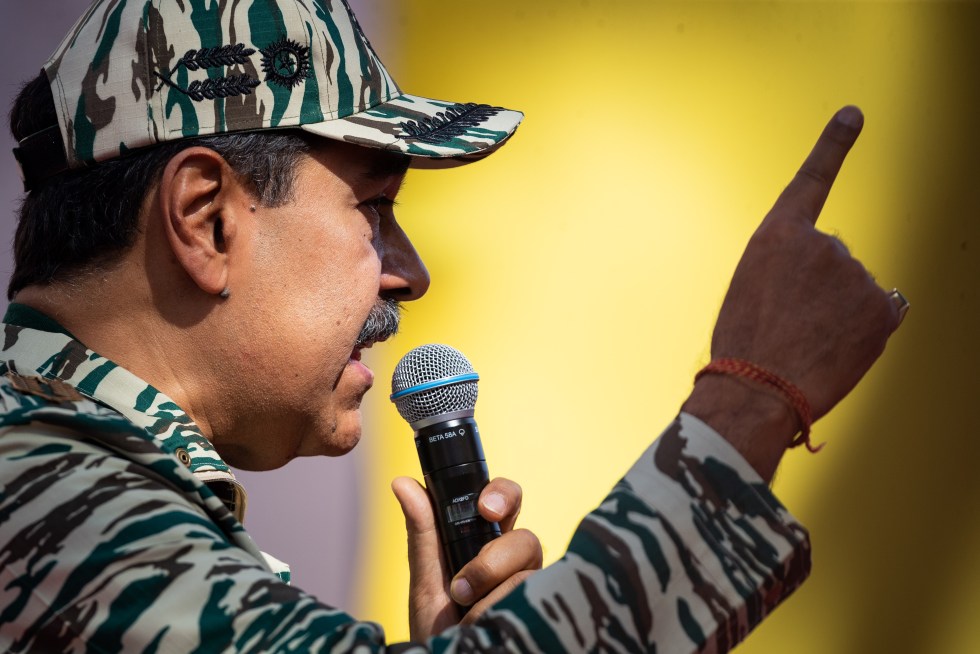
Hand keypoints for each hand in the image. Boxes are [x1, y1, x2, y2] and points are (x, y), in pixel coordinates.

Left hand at [391, 476, 541, 639]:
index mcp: (488, 541)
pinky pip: (530, 598)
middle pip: (526, 538)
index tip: (485, 508)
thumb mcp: (425, 580)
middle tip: (463, 585)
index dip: (503, 495)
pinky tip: (483, 624)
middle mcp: (514, 562)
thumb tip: (402, 482)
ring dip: (488, 592)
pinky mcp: (540, 611)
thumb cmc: (437, 628)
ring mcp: (530, 588)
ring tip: (463, 613)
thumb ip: (421, 532)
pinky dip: (497, 611)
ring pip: (527, 571)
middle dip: (495, 558)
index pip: (507, 501)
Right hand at [684, 106, 903, 479]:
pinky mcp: (883, 307)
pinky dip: (866, 328)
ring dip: (840, 312)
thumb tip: (841, 284)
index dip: (833, 145)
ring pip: (855, 288)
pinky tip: (839, 347)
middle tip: (791, 324)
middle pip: (833, 258)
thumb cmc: (744, 348)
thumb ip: (791, 271)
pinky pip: (882, 310)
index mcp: (778, 236)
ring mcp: (856, 274)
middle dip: (820, 287)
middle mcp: (822, 243)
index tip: (854, 114)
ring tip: (808, 342)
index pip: (812, 180)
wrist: (759, 391)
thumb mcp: (751, 291)